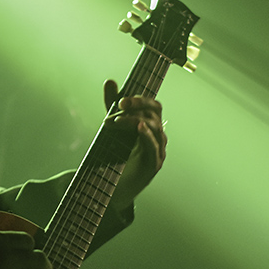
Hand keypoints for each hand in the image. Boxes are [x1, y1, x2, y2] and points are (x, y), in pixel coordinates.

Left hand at [103, 79, 166, 208]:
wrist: (113, 187)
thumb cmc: (117, 156)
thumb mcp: (113, 127)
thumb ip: (111, 105)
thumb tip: (110, 81)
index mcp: (151, 126)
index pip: (153, 106)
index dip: (140, 99)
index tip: (120, 99)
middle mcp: (157, 136)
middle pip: (155, 114)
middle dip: (138, 106)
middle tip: (119, 104)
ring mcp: (158, 150)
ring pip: (154, 128)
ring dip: (134, 120)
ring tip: (116, 121)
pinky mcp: (154, 164)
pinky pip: (154, 146)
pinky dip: (146, 135)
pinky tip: (138, 127)